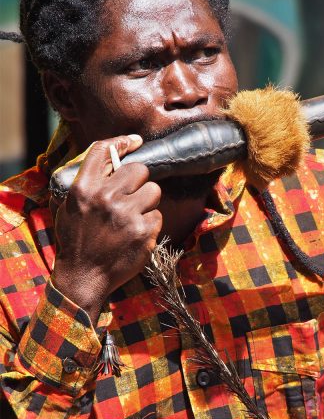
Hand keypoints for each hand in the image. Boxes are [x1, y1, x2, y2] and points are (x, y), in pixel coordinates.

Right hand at [50, 135, 161, 323]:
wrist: (83, 277)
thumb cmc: (77, 240)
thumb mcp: (71, 206)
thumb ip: (90, 182)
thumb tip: (117, 156)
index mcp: (84, 189)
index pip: (104, 151)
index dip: (123, 142)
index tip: (135, 141)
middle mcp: (105, 198)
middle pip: (139, 169)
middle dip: (138, 182)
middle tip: (131, 197)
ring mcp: (126, 215)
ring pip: (154, 191)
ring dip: (147, 203)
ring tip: (132, 217)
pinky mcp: (144, 232)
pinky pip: (157, 215)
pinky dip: (149, 225)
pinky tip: (135, 235)